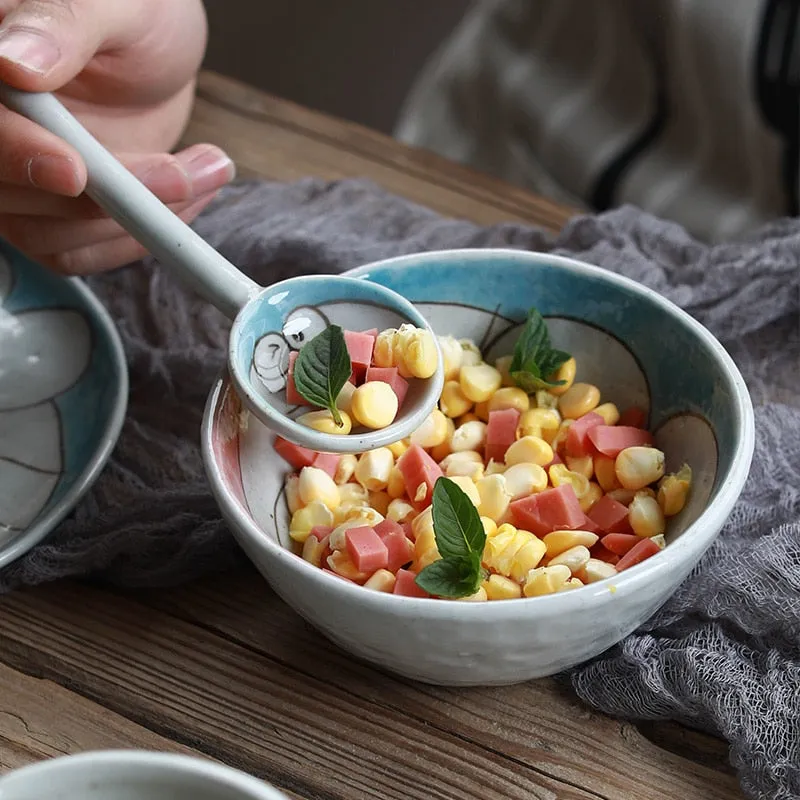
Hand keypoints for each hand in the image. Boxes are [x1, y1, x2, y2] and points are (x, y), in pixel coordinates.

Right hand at [0, 0, 234, 274]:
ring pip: (43, 233)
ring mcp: (13, 175)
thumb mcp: (115, 2)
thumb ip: (64, 23)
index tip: (76, 169)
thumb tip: (13, 62)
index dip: (19, 153)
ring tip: (205, 171)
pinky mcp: (46, 212)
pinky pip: (74, 252)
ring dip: (133, 221)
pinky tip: (185, 196)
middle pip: (7, 191)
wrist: (158, 53)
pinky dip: (134, 239)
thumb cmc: (138, 13)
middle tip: (183, 176)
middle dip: (103, 197)